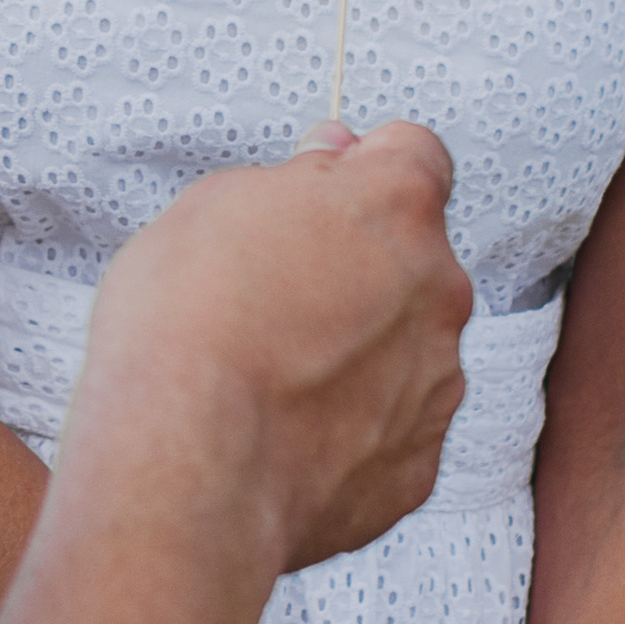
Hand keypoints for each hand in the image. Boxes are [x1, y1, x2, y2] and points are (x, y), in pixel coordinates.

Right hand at [71, 121, 470, 582]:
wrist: (187, 469)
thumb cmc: (186, 328)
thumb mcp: (214, 206)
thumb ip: (296, 179)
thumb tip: (331, 162)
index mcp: (396, 207)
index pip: (414, 154)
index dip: (365, 170)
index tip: (326, 191)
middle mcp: (438, 291)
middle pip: (412, 261)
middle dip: (358, 271)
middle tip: (273, 300)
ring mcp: (436, 384)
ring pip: (405, 351)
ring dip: (357, 354)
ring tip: (269, 382)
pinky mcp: (416, 466)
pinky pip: (390, 434)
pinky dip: (348, 432)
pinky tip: (282, 439)